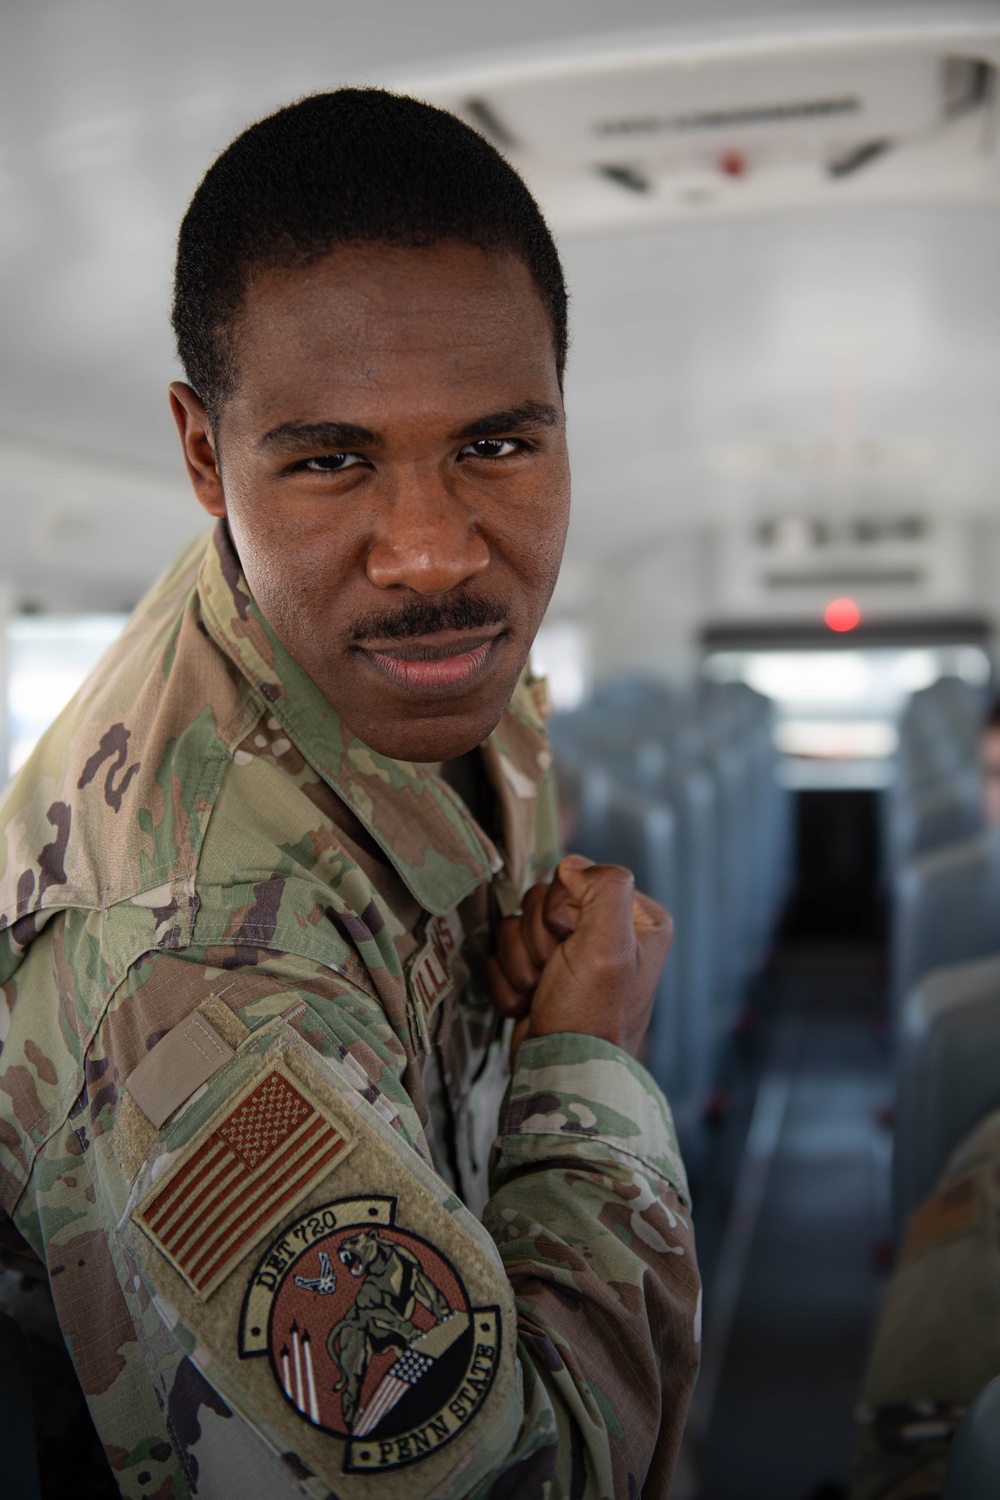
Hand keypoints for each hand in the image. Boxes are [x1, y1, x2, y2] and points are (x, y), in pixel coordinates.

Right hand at [486, 854, 672, 1059]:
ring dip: (520, 965)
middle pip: (540, 901)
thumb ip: (603, 888)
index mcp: (635, 917)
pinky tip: (528, 1006)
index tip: (570, 944)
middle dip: (537, 942)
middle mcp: (606, 931)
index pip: (573, 878)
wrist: (560, 1074)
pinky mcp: (538, 975)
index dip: (560, 911)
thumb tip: (572, 866)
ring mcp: (569, 954)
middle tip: (554, 974)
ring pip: (515, 927)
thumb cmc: (591, 1015)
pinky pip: (501, 956)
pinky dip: (508, 984)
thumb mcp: (611, 946)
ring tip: (541, 995)